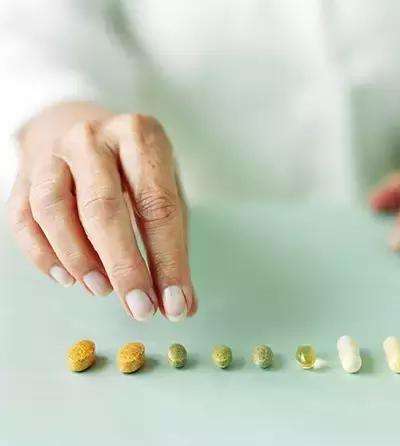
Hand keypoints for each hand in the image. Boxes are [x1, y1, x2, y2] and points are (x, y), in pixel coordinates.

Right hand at [7, 102, 196, 320]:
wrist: (85, 129)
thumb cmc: (135, 168)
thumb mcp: (166, 191)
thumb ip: (174, 245)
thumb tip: (181, 304)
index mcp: (140, 136)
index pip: (157, 206)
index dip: (167, 260)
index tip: (174, 304)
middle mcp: (93, 138)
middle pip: (104, 208)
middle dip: (124, 267)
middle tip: (140, 309)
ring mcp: (53, 153)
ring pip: (54, 209)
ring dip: (79, 259)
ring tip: (101, 290)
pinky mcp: (25, 173)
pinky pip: (24, 218)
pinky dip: (43, 255)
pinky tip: (68, 278)